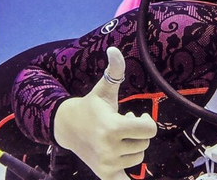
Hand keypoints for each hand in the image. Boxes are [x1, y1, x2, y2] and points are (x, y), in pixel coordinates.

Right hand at [53, 47, 156, 179]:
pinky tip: (126, 172)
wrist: (67, 128)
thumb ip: (115, 69)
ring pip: (138, 158)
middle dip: (137, 134)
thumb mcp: (104, 88)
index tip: (134, 116)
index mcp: (113, 128)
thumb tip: (114, 49)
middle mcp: (110, 149)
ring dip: (132, 148)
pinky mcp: (104, 174)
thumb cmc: (91, 106)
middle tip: (122, 126)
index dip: (145, 122)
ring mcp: (107, 165)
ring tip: (117, 138)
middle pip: (145, 144)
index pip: (150, 129)